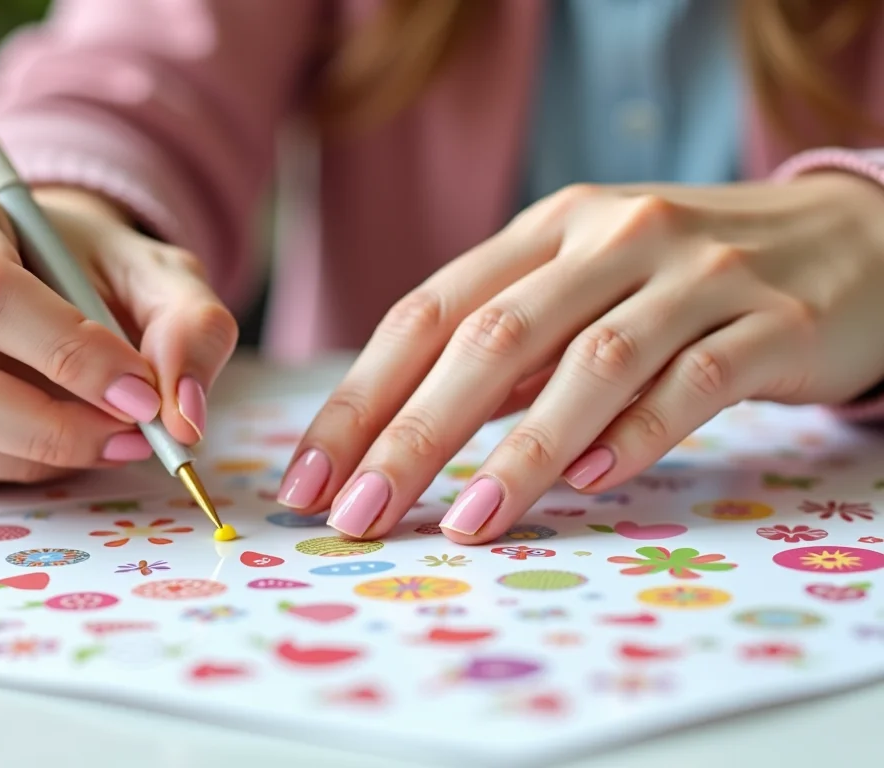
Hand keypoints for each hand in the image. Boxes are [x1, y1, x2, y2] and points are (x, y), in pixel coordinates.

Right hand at [0, 183, 236, 490]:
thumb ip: (191, 326)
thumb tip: (183, 417)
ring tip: (101, 437)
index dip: (70, 355)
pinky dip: (7, 469)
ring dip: (31, 455)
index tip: (141, 394)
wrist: (40, 275)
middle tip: (128, 435)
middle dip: (47, 425)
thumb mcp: (157, 274)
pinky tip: (55, 443)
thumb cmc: (89, 269)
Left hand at [278, 174, 883, 542]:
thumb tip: (404, 429)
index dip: (360, 399)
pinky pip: (695, 379)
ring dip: (521, 449)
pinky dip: (638, 431)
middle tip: (361, 515)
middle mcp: (612, 237)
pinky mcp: (773, 322)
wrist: (849, 235)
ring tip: (468, 521)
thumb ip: (508, 344)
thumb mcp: (584, 284)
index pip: (426, 312)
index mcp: (546, 230)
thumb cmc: (682, 275)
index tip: (311, 477)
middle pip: (490, 338)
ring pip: (591, 362)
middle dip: (413, 434)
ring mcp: (697, 274)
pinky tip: (593, 480)